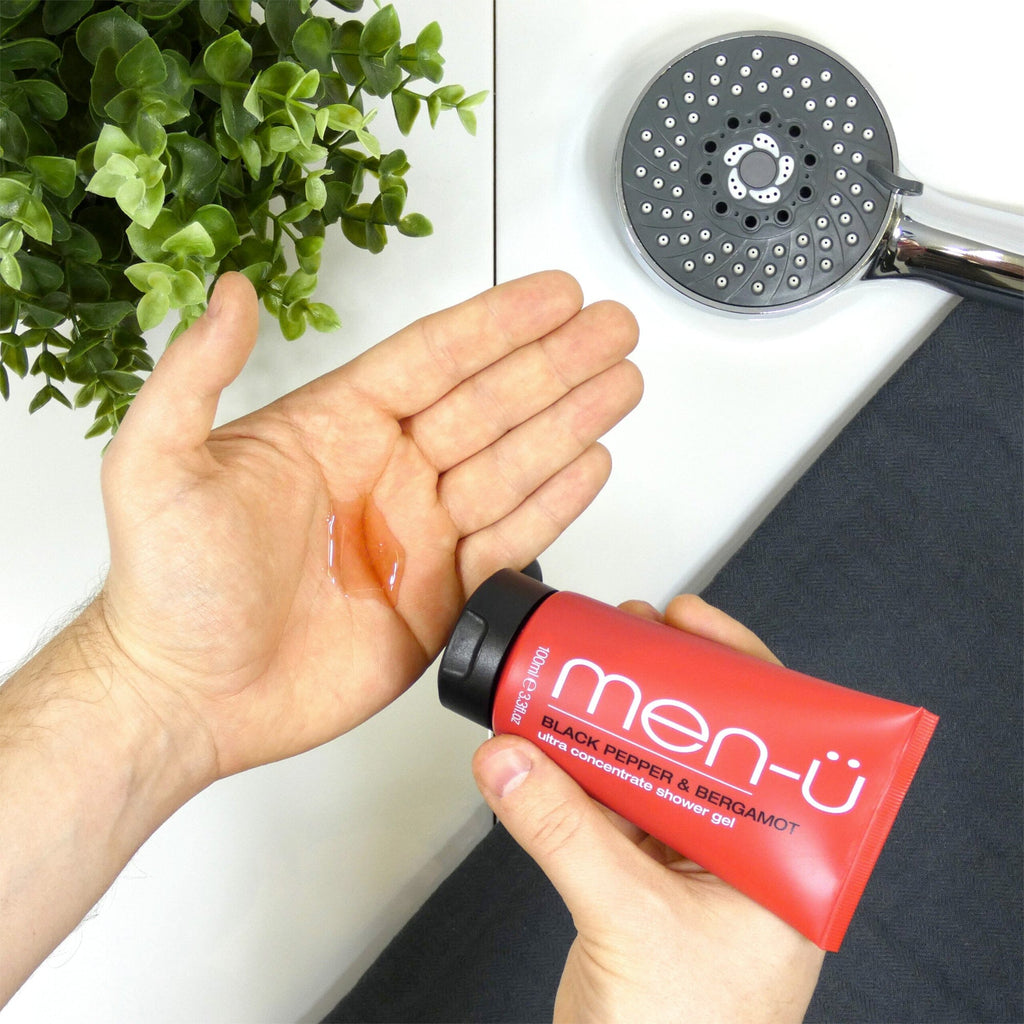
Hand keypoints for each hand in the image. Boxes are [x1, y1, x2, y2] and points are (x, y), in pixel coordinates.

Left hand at [97, 270, 641, 782]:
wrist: (189, 698)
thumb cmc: (167, 591)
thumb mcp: (154, 467)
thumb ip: (194, 375)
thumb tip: (227, 292)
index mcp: (335, 429)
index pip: (434, 358)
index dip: (498, 323)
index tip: (553, 293)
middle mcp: (388, 474)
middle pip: (490, 402)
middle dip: (557, 362)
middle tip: (613, 327)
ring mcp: (420, 535)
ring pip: (512, 464)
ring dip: (571, 420)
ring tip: (621, 382)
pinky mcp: (441, 596)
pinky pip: (511, 539)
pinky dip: (555, 502)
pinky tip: (591, 462)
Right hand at [472, 596, 824, 1023]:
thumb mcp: (630, 920)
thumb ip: (563, 832)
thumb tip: (508, 756)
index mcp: (781, 860)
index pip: (769, 738)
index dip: (733, 668)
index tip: (687, 620)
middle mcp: (740, 854)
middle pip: (704, 742)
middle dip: (664, 685)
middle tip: (627, 633)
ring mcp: (688, 868)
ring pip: (651, 772)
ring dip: (615, 726)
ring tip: (587, 673)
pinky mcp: (640, 884)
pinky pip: (610, 810)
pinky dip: (580, 775)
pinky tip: (555, 742)